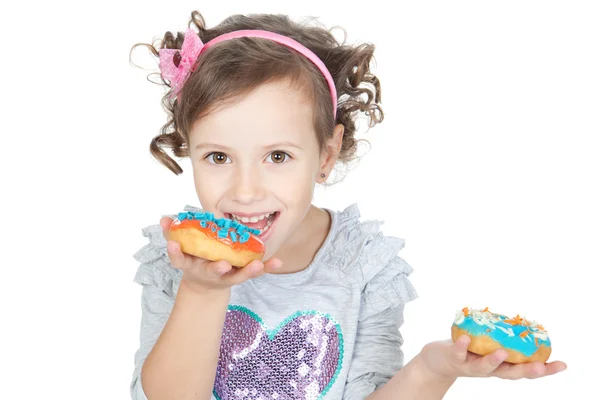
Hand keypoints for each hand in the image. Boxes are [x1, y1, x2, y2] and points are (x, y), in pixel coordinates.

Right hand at [160, 216, 281, 292]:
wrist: (205, 286)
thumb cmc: (195, 259)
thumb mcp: (181, 251)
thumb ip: (172, 234)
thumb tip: (163, 218)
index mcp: (191, 265)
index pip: (180, 259)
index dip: (175, 253)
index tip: (172, 245)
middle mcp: (208, 272)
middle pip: (213, 272)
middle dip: (217, 269)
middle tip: (223, 265)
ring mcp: (226, 276)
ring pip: (237, 276)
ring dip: (247, 271)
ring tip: (257, 265)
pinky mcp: (240, 275)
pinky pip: (254, 272)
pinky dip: (266, 267)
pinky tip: (277, 261)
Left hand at [419, 335, 566, 380]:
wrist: (438, 361)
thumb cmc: (469, 351)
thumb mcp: (489, 347)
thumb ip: (505, 339)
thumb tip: (524, 323)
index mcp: (501, 366)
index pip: (526, 369)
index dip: (545, 370)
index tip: (563, 365)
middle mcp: (489, 369)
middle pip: (510, 373)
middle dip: (526, 371)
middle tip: (541, 367)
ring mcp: (471, 365)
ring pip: (485, 367)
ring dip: (494, 360)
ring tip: (503, 352)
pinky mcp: (454, 358)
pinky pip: (459, 352)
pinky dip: (462, 346)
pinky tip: (465, 338)